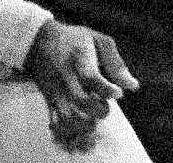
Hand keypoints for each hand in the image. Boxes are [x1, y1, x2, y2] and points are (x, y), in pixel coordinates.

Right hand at [22, 19, 138, 150]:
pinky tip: (81, 134)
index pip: (91, 76)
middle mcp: (66, 76)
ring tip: (93, 122)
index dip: (106, 89)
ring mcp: (55, 90)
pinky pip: (57, 123)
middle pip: (81, 100)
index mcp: (79, 57)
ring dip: (85, 126)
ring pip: (67, 116)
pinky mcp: (48, 100)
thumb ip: (116, 64)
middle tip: (104, 106)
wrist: (39, 41)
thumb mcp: (98, 41)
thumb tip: (133, 87)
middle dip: (99, 110)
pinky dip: (69, 133)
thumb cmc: (75, 40)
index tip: (118, 94)